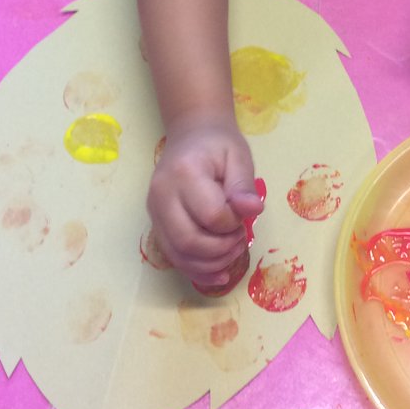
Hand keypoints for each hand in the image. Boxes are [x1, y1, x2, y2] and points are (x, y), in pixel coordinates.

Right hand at [146, 113, 263, 286]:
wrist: (191, 135)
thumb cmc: (217, 145)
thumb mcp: (238, 157)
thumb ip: (244, 186)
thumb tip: (254, 211)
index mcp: (185, 174)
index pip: (211, 215)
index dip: (233, 223)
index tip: (244, 213)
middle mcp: (162, 195)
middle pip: (188, 242)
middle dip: (221, 251)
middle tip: (240, 238)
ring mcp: (154, 212)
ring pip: (178, 256)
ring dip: (211, 264)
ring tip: (233, 251)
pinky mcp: (156, 225)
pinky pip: (174, 257)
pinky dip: (197, 271)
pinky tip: (219, 273)